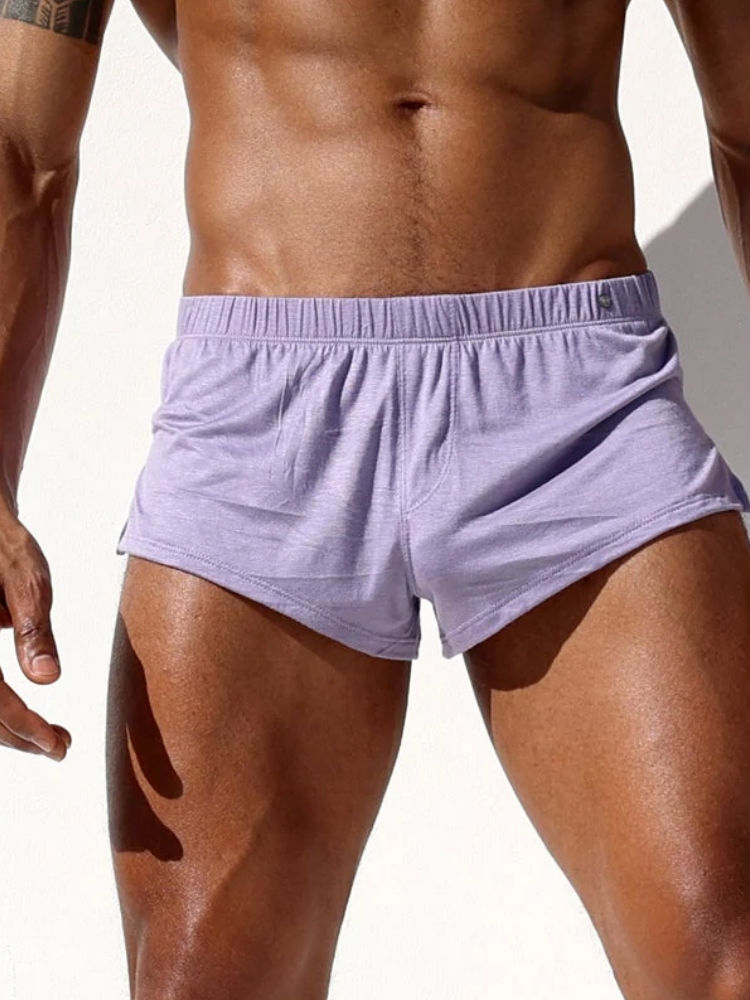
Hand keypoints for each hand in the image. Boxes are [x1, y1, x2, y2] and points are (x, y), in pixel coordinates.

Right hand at [0, 507, 70, 760]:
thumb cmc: (3, 544)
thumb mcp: (27, 581)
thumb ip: (34, 631)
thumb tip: (47, 681)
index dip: (24, 727)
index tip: (57, 745)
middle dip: (17, 737)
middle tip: (60, 749)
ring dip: (5, 727)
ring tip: (47, 739)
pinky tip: (24, 715)